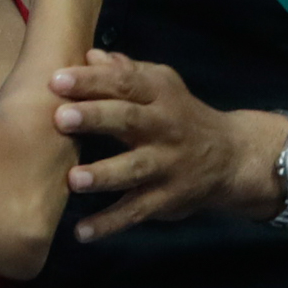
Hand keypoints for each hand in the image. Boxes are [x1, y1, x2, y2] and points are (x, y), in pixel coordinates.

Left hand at [50, 50, 286, 241]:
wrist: (231, 156)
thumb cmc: (179, 113)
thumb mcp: (160, 84)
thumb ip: (124, 71)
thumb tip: (88, 54)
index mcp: (158, 94)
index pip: (125, 82)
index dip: (92, 80)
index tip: (56, 80)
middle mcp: (164, 127)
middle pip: (128, 120)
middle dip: (95, 118)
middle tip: (60, 118)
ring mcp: (167, 165)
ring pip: (134, 170)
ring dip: (104, 175)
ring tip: (73, 180)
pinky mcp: (166, 199)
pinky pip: (136, 212)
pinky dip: (110, 223)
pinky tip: (82, 232)